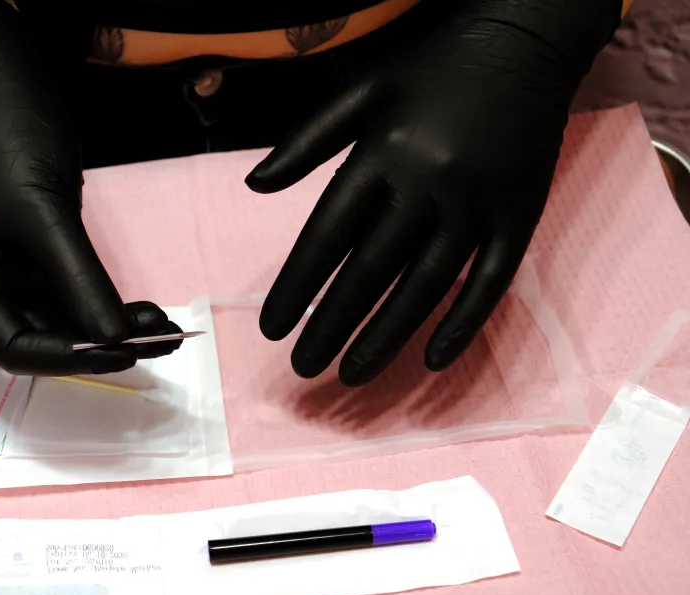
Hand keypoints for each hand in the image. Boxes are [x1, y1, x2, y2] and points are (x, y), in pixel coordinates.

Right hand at [0, 0, 180, 374]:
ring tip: (167, 330)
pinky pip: (82, 298)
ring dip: (115, 330)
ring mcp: (19, 280)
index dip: (68, 358)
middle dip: (101, 346)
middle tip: (157, 346)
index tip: (120, 353)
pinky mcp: (48, 263)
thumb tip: (118, 340)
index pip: (15, 348)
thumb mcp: (45, 218)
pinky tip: (150, 311)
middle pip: (46, 342)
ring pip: (71, 324)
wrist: (11, 88)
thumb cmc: (9, 146)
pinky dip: (113, 308)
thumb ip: (79, 282)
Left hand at [247, 0, 620, 385]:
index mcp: (381, 154)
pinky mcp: (520, 215)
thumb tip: (252, 186)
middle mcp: (428, 183)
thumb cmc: (432, 67)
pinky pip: (491, 282)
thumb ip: (305, 140)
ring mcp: (478, 202)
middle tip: (302, 368)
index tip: (270, 328)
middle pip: (370, 272)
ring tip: (351, 376)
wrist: (525, 35)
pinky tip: (432, 360)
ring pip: (425, 287)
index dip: (295, 288)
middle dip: (331, 326)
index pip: (326, 239)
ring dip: (385, 337)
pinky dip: (464, 324)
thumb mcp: (360, 89)